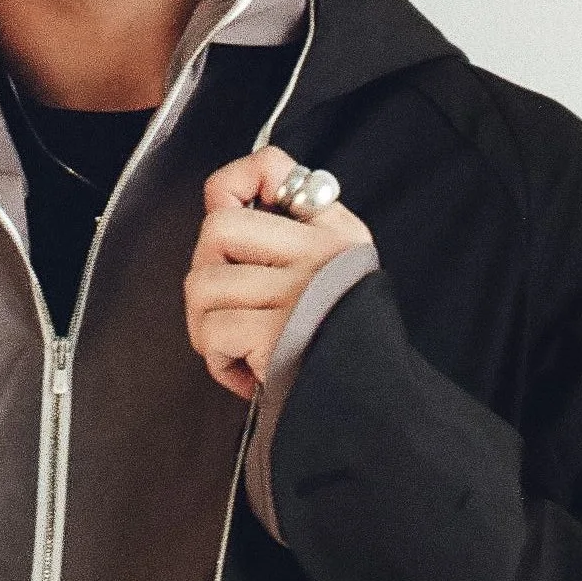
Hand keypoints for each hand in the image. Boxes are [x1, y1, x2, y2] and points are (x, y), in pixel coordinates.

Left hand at [184, 146, 373, 401]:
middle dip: (204, 272)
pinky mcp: (279, 335)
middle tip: (225, 309)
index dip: (232, 186)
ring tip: (235, 349)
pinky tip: (247, 376)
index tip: (231, 219)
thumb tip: (226, 198)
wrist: (377, 413)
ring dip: (205, 326)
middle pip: (218, 228)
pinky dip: (218, 361)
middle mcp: (320, 253)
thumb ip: (296, 233)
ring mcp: (300, 292)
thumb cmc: (343, 350)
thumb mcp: (339, 276)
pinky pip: (214, 330)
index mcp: (334, 232)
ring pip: (204, 283)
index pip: (270, 167)